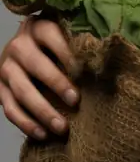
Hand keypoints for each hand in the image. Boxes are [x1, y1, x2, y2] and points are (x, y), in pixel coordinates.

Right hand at [0, 16, 78, 139]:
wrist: (22, 48)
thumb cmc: (55, 44)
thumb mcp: (65, 35)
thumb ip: (79, 42)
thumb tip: (107, 58)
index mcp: (38, 27)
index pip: (52, 37)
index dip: (69, 54)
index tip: (87, 71)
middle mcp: (18, 46)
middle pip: (36, 65)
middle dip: (57, 84)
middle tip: (76, 101)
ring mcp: (6, 68)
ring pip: (22, 91)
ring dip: (43, 111)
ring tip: (62, 127)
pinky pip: (10, 109)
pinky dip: (26, 124)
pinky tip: (43, 135)